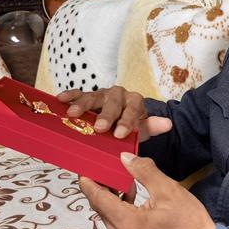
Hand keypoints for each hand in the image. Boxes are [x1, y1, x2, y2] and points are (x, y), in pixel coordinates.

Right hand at [57, 86, 171, 140]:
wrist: (120, 116)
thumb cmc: (130, 123)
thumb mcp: (143, 127)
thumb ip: (152, 126)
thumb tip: (168, 124)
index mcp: (134, 102)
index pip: (132, 111)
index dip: (126, 122)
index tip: (121, 134)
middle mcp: (119, 95)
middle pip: (112, 103)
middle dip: (106, 115)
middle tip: (100, 128)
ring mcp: (102, 94)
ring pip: (93, 97)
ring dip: (83, 104)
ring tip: (73, 113)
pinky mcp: (88, 96)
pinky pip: (78, 93)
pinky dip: (70, 95)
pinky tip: (60, 99)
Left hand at [79, 153, 215, 228]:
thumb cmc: (189, 220)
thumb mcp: (168, 189)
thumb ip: (143, 171)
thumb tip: (124, 158)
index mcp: (128, 223)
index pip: (99, 200)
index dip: (89, 183)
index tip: (83, 168)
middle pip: (101, 208)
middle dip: (100, 187)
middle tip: (101, 167)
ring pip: (108, 216)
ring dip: (110, 197)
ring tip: (118, 178)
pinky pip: (116, 224)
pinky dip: (118, 208)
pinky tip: (129, 195)